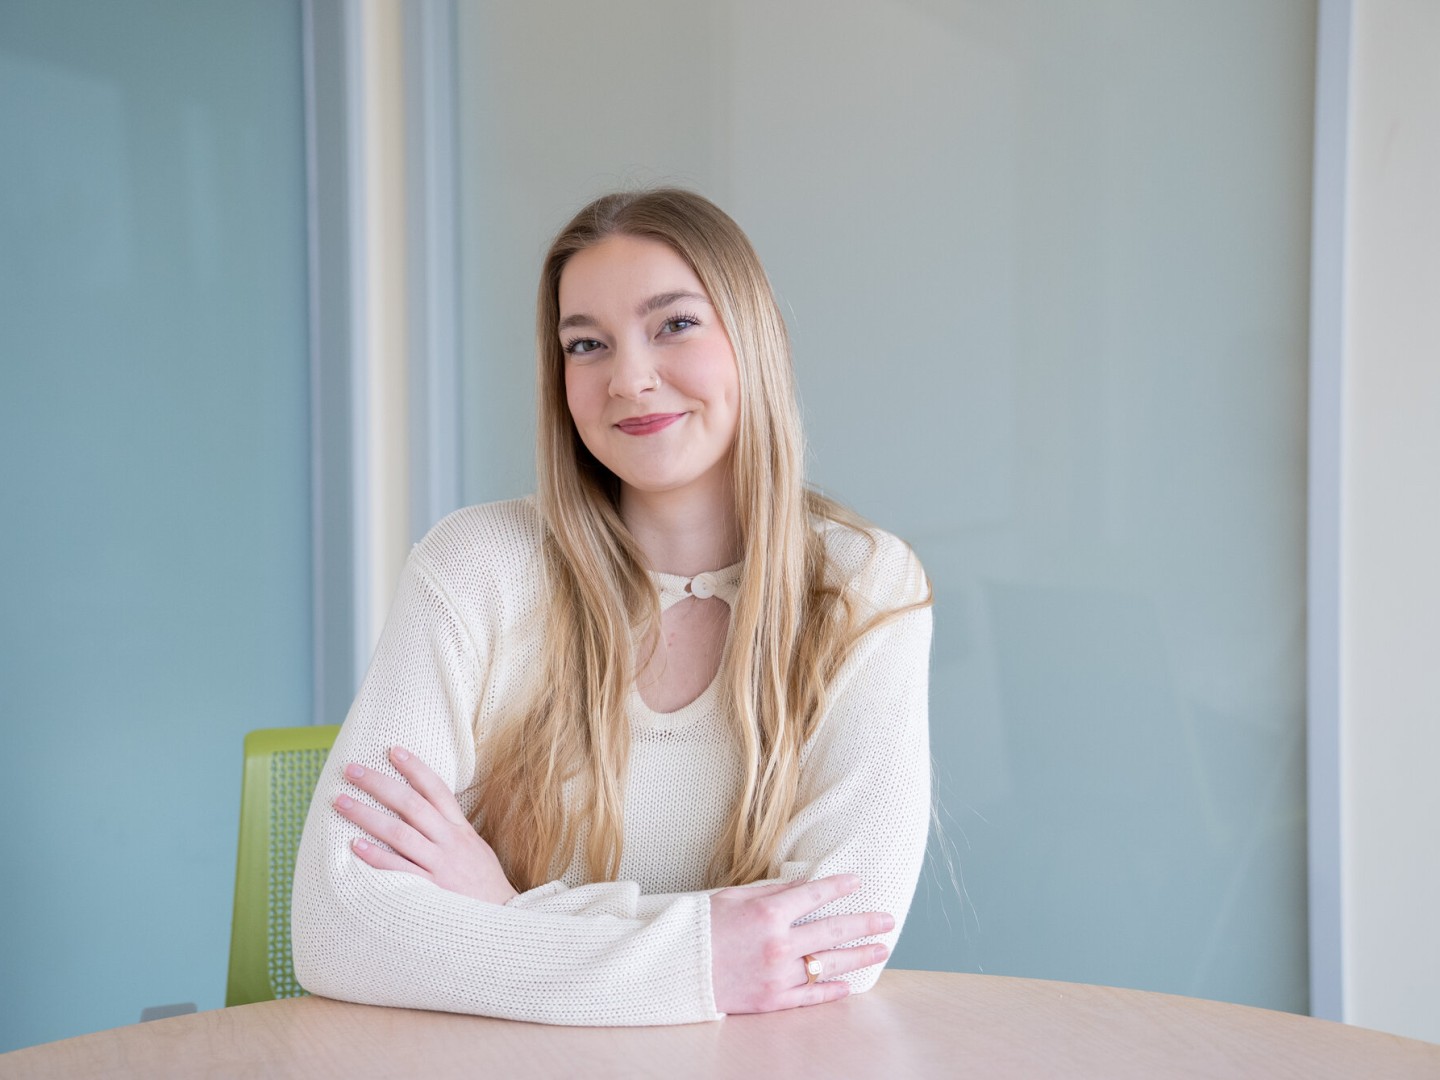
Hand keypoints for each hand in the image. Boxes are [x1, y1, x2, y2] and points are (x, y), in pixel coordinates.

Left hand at [333, 746, 517, 904]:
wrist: (504, 920)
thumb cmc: (484, 883)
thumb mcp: (475, 847)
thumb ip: (451, 829)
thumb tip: (423, 810)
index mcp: (460, 829)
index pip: (436, 789)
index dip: (415, 768)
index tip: (392, 750)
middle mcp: (449, 842)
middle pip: (411, 804)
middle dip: (379, 784)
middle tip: (352, 770)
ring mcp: (440, 865)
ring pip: (399, 833)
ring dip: (367, 815)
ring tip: (341, 802)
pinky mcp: (431, 890)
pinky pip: (398, 869)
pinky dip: (375, 856)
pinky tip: (354, 845)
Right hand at [708, 874, 893, 1013]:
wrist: (677, 970)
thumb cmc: (701, 928)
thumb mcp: (733, 898)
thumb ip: (771, 892)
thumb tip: (803, 885)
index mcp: (767, 912)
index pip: (815, 895)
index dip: (839, 887)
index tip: (857, 882)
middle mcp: (778, 943)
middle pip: (833, 930)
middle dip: (865, 923)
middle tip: (888, 920)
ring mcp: (778, 974)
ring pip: (829, 963)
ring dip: (859, 956)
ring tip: (881, 950)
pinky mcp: (773, 1000)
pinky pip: (811, 995)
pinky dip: (832, 990)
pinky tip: (849, 984)